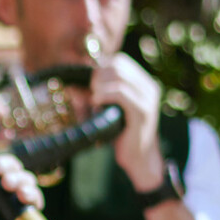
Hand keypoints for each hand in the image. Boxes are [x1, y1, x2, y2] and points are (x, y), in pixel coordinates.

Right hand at [0, 154, 42, 219]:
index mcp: (28, 205)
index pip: (33, 197)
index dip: (29, 195)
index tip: (21, 195)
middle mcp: (22, 188)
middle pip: (26, 180)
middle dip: (18, 181)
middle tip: (7, 183)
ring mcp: (12, 177)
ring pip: (16, 169)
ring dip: (8, 170)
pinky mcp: (0, 170)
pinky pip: (5, 163)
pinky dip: (2, 163)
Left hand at [88, 53, 165, 191]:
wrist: (139, 159)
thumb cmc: (122, 133)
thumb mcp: (109, 109)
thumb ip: (96, 95)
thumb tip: (71, 87)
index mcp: (143, 83)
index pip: (120, 61)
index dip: (101, 66)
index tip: (88, 80)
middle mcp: (148, 87)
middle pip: (118, 65)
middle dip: (99, 74)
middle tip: (89, 89)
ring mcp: (147, 99)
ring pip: (119, 76)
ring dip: (100, 84)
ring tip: (92, 97)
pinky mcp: (142, 111)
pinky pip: (121, 93)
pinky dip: (104, 94)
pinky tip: (96, 102)